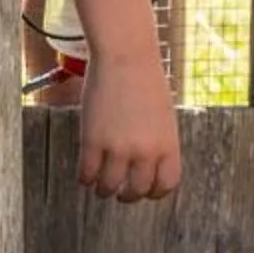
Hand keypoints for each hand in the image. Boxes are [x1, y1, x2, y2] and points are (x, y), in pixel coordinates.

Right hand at [77, 51, 179, 201]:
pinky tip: (85, 174)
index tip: (145, 191)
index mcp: (168, 144)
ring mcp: (119, 147)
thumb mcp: (163, 117)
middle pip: (137, 190)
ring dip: (103, 190)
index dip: (154, 192)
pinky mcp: (94, 140)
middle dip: (127, 196)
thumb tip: (147, 167)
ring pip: (109, 186)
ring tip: (100, 186)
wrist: (126, 56)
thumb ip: (158, 143)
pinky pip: (87, 173)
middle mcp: (146, 150)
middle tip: (119, 193)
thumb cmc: (145, 80)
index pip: (166, 184)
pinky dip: (85, 178)